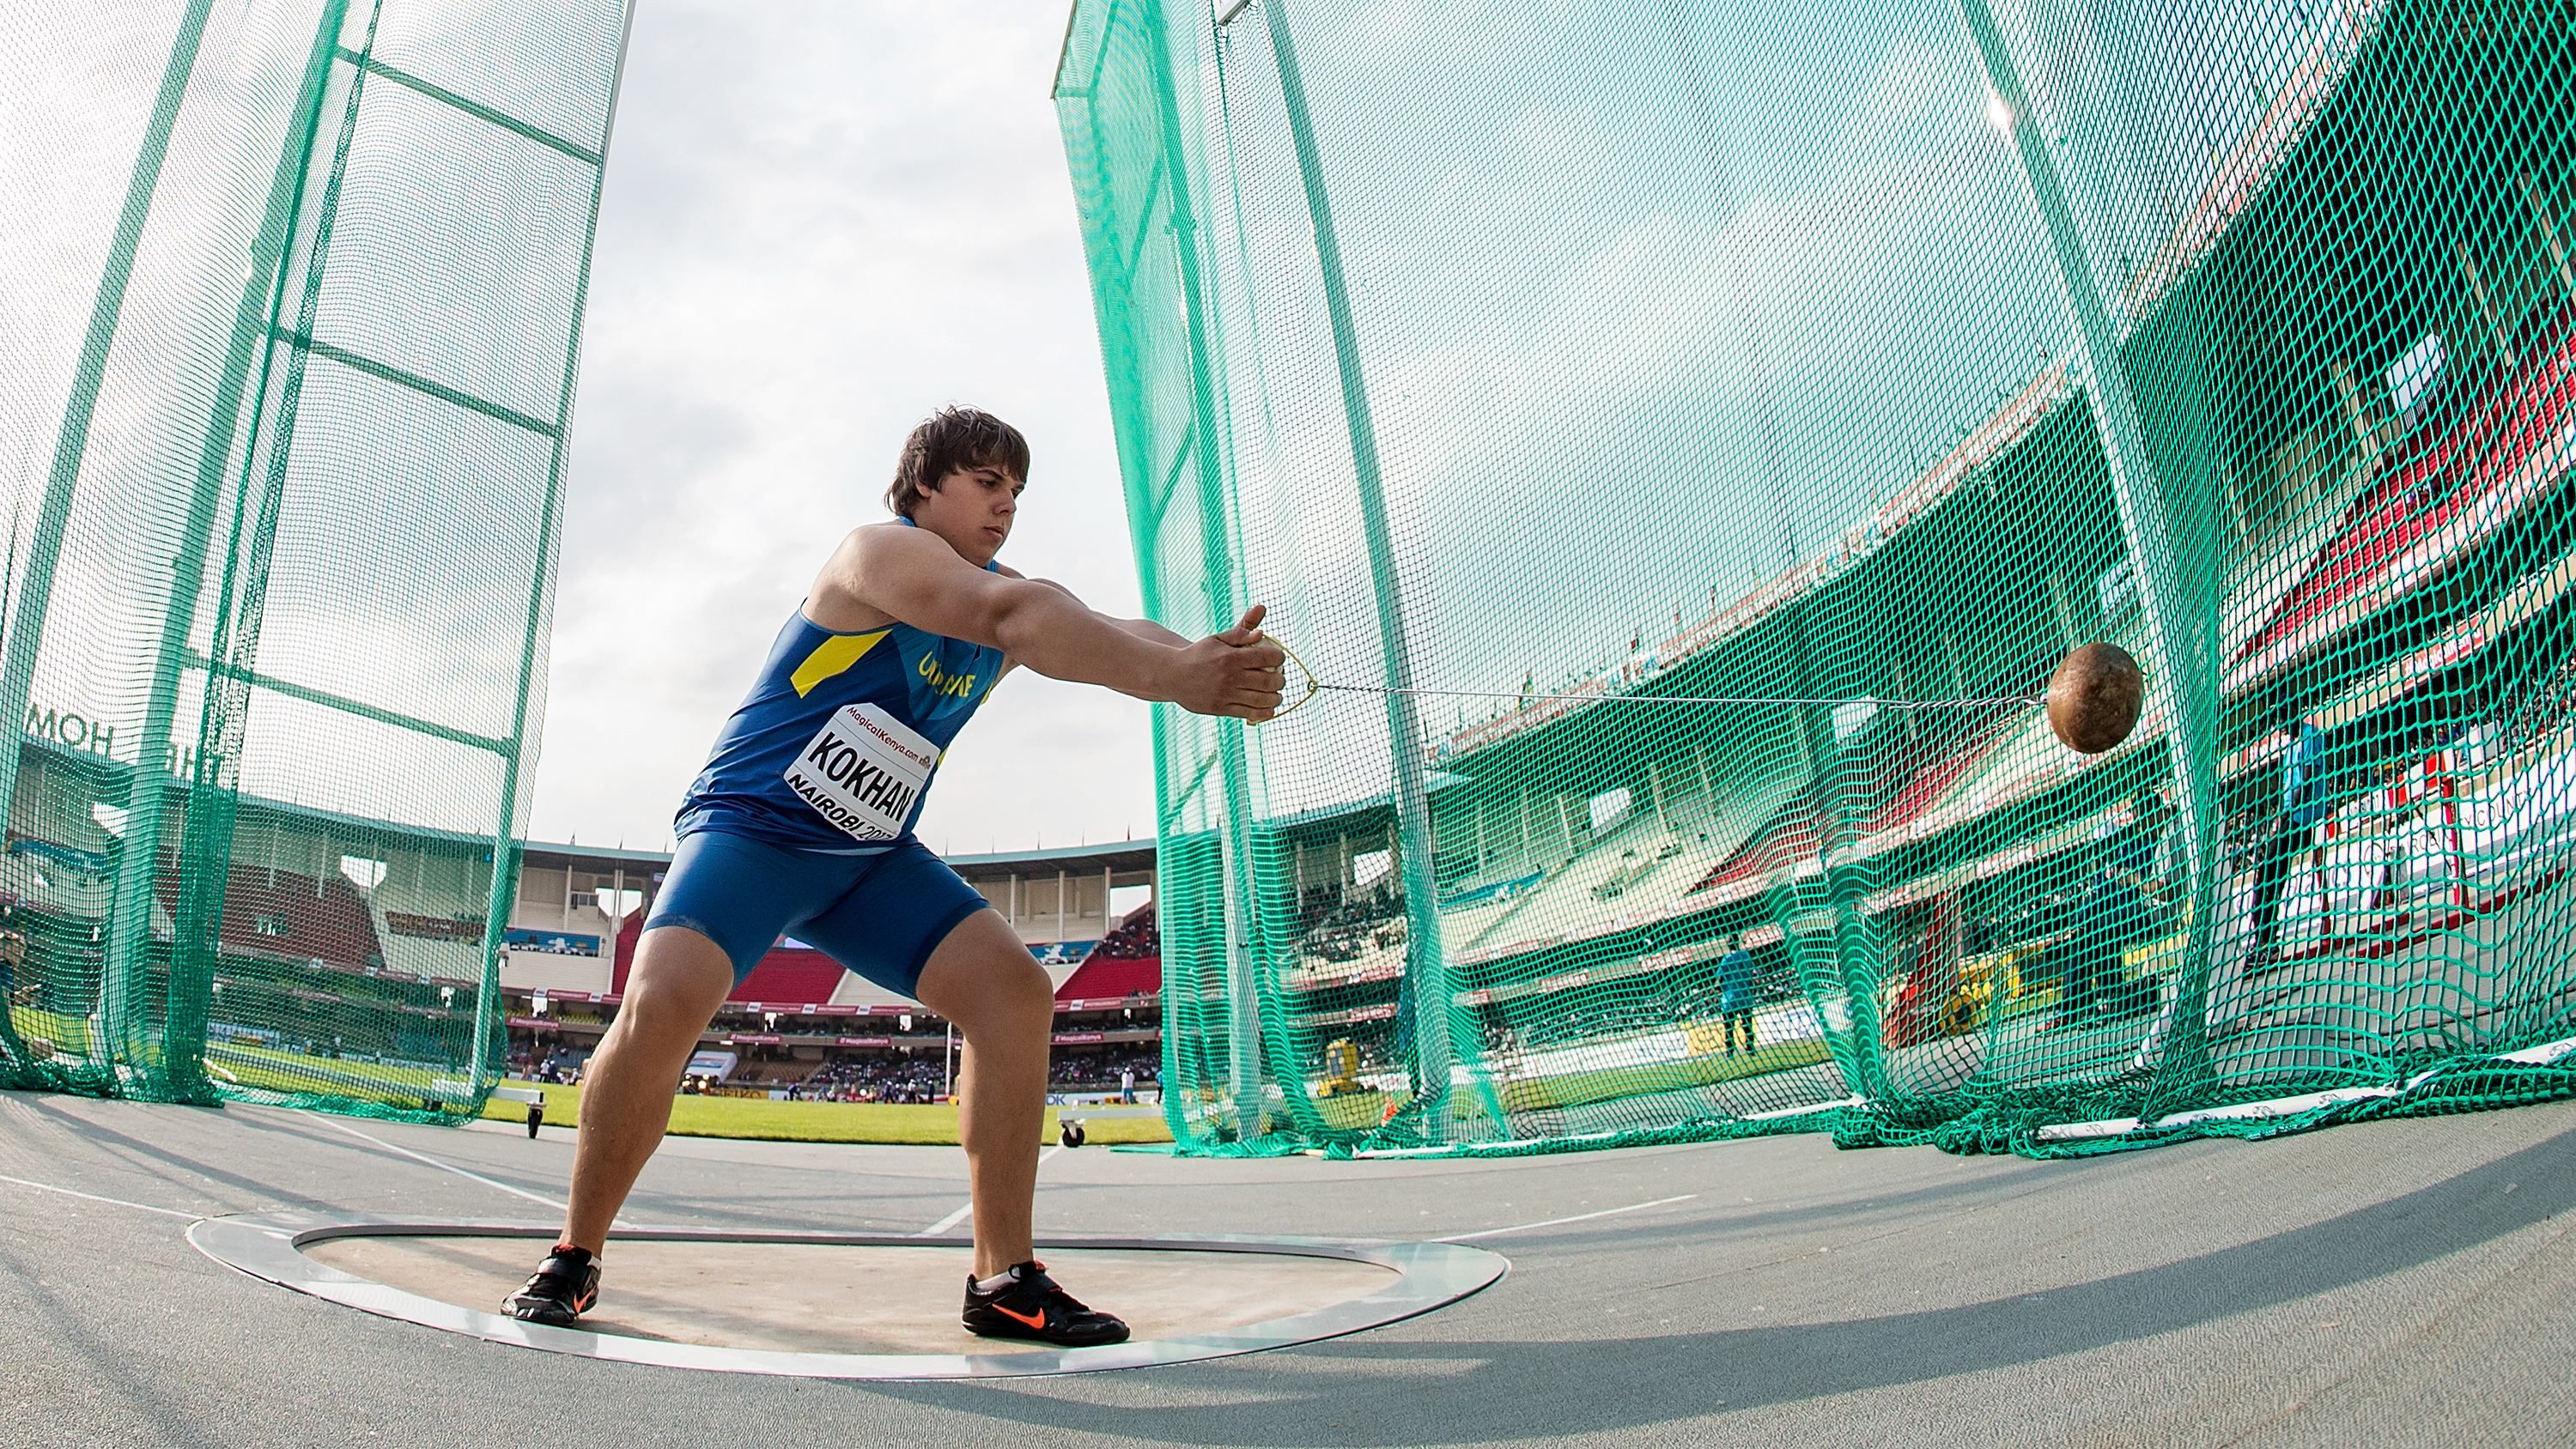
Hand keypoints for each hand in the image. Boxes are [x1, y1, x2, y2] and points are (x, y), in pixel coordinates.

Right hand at [1167, 605, 1287, 720]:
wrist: (1172, 675)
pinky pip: (1248, 713)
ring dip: (1275, 698)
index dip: (1279, 658)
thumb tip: (1262, 634)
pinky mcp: (1220, 709)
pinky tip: (1269, 708)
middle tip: (1280, 679)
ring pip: (1262, 700)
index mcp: (1231, 656)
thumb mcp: (1217, 639)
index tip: (1279, 659)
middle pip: (1269, 681)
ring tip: (1277, 695)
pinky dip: (1263, 712)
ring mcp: (1225, 694)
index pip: (1267, 657)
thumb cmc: (1198, 654)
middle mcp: (1230, 676)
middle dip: (1280, 680)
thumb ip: (1240, 634)